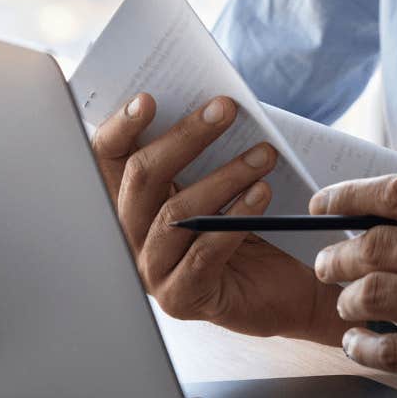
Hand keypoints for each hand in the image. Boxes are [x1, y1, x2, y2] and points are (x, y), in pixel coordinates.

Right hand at [91, 93, 345, 342]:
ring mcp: (152, 270)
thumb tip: (213, 103)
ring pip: (175, 214)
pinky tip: (262, 194)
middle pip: (142, 179)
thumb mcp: (223, 178)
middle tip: (226, 109)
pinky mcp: (181, 298)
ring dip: (224, 177)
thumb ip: (205, 149)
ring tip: (264, 154)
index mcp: (133, 199)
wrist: (288, 285)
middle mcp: (131, 235)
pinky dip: (235, 219)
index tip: (148, 99)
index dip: (120, 128)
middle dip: (185, 138)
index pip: (108, 159)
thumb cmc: (253, 223)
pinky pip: (203, 253)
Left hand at [311, 165, 396, 397]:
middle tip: (327, 262)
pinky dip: (364, 345)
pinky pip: (392, 350)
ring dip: (346, 299)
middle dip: (337, 253)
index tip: (324, 203)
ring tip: (346, 303)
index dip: (350, 195)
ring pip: (375, 294)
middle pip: (377, 244)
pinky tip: (361, 342)